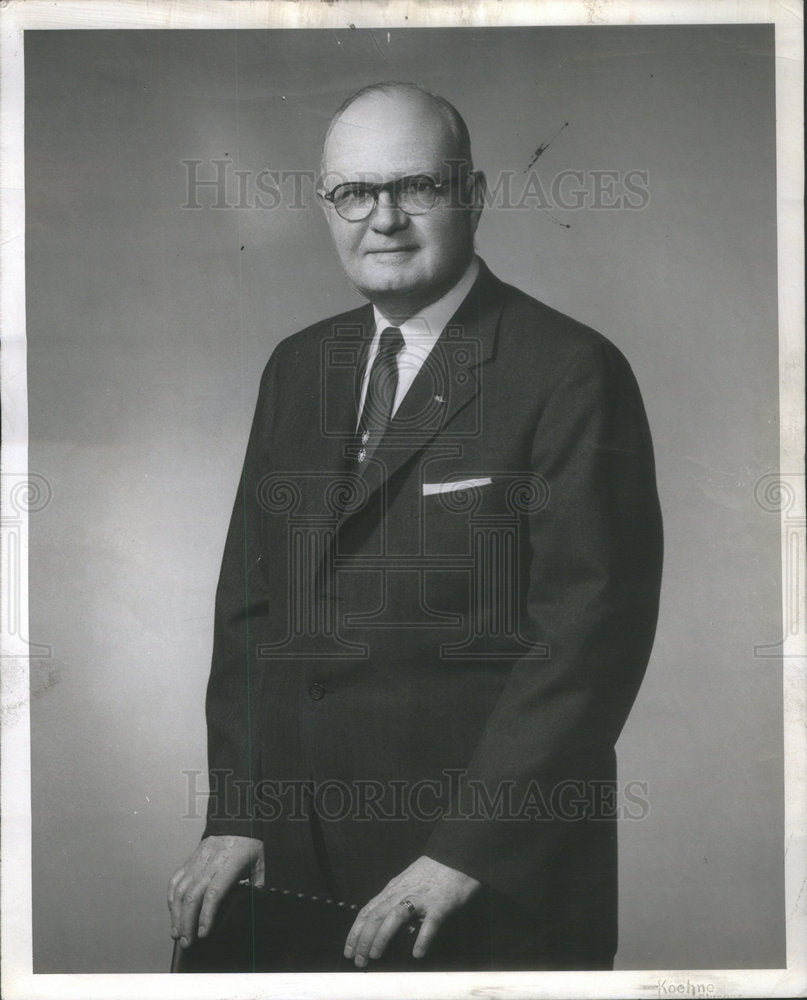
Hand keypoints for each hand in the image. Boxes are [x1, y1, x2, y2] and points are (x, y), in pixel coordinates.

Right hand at [167, 835, 263, 947]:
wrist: (237, 818)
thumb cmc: (250, 843)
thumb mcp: (260, 862)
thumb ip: (257, 884)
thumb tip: (253, 904)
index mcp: (230, 862)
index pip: (214, 892)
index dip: (206, 914)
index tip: (203, 933)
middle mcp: (210, 861)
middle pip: (193, 895)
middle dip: (187, 921)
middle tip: (187, 941)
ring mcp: (197, 859)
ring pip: (180, 889)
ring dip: (176, 914)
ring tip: (177, 933)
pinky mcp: (190, 858)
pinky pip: (176, 879)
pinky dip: (171, 898)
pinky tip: (173, 912)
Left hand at [344, 855, 479, 967]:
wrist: (455, 856)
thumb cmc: (432, 871)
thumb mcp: (406, 882)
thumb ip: (395, 899)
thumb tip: (382, 923)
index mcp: (393, 889)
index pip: (368, 911)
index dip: (356, 932)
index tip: (348, 950)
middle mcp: (402, 893)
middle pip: (377, 915)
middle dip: (364, 939)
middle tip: (358, 960)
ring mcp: (421, 898)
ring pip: (395, 916)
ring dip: (382, 936)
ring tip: (375, 955)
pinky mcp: (440, 904)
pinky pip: (430, 923)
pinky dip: (422, 938)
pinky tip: (417, 953)